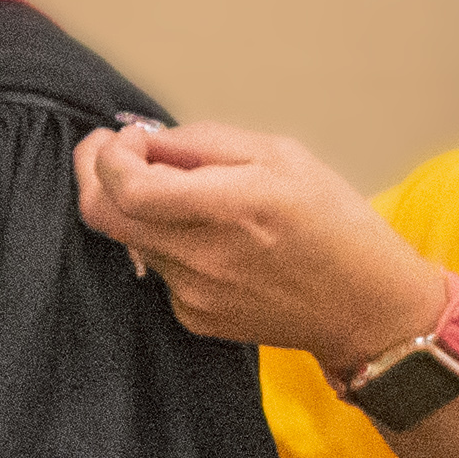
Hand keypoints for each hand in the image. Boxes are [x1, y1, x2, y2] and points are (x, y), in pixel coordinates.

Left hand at [71, 120, 445, 370]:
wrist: (365, 307)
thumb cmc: (334, 225)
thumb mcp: (283, 156)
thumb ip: (207, 143)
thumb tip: (150, 140)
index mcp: (235, 205)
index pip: (129, 187)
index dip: (109, 156)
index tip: (124, 139)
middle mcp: (206, 255)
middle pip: (105, 217)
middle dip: (93, 175)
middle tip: (110, 152)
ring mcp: (195, 293)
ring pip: (129, 242)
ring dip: (136, 210)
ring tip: (180, 194)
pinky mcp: (194, 318)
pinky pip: (156, 270)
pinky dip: (165, 244)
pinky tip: (207, 239)